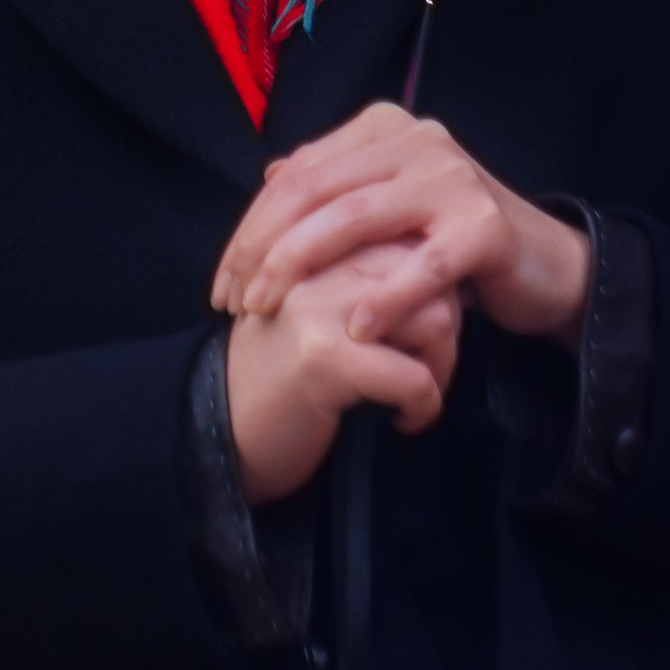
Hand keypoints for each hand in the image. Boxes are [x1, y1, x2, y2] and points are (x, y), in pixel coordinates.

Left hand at [212, 102, 591, 349]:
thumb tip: (271, 176)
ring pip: (354, 219)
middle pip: (314, 191)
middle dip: (263, 249)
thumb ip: (336, 186)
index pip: (296, 173)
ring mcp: (452, 178)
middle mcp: (415, 140)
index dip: (250, 227)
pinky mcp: (484, 226)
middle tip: (236, 302)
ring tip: (272, 312)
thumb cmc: (450, 238)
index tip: (223, 282)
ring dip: (302, 268)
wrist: (542, 265)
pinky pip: (422, 265)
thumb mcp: (389, 204)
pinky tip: (356, 329)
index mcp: (382, 129)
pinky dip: (384, 298)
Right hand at [226, 244, 463, 504]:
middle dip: (448, 329)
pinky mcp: (325, 359)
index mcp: (316, 243)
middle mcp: (316, 262)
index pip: (411, 241)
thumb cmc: (281, 372)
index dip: (435, 289)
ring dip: (441, 368)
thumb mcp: (317, 307)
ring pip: (435, 320)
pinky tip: (403, 421)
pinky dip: (424, 407)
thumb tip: (442, 268)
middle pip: (432, 277)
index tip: (424, 333)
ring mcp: (319, 308)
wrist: (221, 428)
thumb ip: (362, 275)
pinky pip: (415, 377)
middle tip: (427, 367)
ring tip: (416, 392)